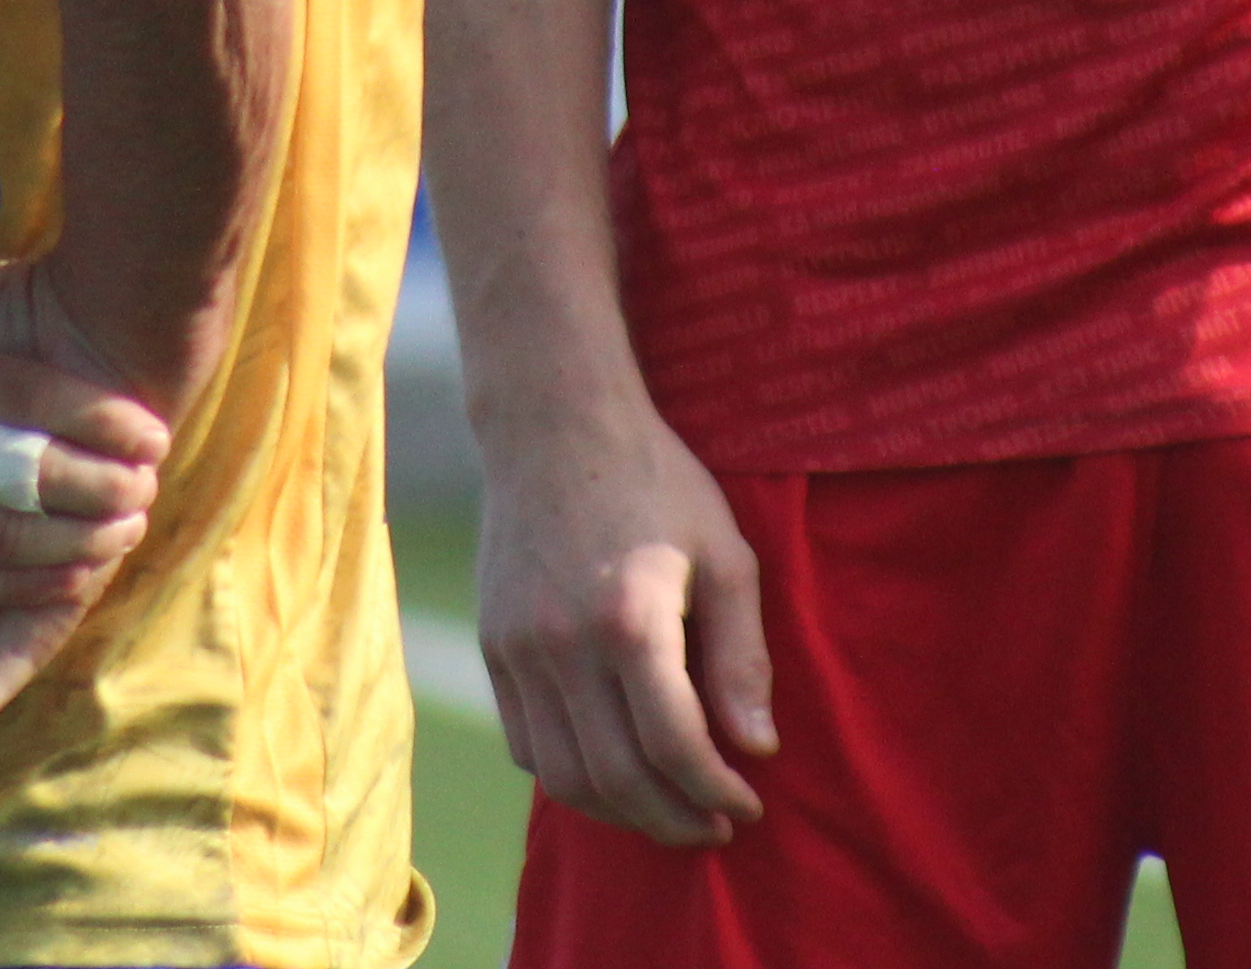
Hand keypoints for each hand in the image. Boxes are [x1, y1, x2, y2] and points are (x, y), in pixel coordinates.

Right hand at [471, 383, 774, 845]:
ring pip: (564, 775)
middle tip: (715, 825)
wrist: (554, 426)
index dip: (717, 791)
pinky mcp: (493, 646)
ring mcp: (518, 649)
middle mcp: (564, 644)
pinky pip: (526, 743)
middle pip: (617, 777)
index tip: (748, 804)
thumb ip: (742, 656)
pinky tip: (612, 771)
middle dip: (674, 819)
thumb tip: (757, 748)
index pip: (675, 746)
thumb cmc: (655, 483)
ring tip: (667, 810)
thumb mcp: (724, 554)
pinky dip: (570, 776)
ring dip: (620, 812)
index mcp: (630, 619)